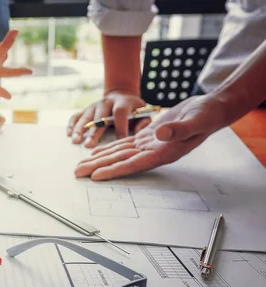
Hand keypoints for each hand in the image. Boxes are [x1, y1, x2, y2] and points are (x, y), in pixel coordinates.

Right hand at [66, 90, 148, 147]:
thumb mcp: (144, 113)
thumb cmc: (133, 109)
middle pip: (99, 117)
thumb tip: (138, 133)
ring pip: (85, 117)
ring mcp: (94, 105)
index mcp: (122, 102)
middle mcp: (106, 102)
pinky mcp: (86, 109)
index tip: (119, 141)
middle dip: (94, 132)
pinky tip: (69, 134)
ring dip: (80, 129)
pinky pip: (76, 116)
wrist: (121, 95)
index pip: (120, 112)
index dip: (120, 126)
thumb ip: (144, 122)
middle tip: (89, 145)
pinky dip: (71, 124)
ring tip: (76, 141)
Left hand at [74, 94, 230, 179]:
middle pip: (119, 161)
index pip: (132, 164)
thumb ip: (178, 130)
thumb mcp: (196, 120)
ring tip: (80, 167)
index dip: (113, 170)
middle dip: (97, 167)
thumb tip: (160, 134)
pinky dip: (109, 149)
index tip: (95, 176)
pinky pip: (124, 144)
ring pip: (118, 154)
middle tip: (76, 174)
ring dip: (99, 160)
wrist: (212, 109)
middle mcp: (153, 152)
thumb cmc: (207, 116)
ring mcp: (149, 145)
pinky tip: (96, 153)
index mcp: (163, 152)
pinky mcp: (148, 137)